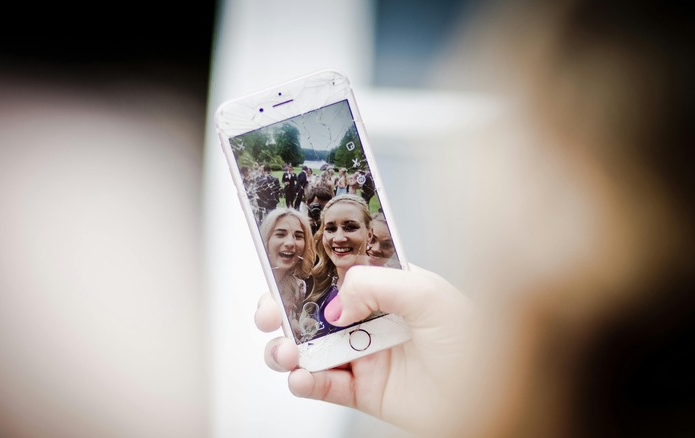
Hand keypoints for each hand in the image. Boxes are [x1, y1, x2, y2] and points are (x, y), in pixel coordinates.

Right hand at [255, 264, 474, 434]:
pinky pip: (323, 385)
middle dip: (284, 311)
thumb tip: (335, 302)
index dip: (307, 271)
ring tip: (286, 352)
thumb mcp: (430, 296)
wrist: (491, 400)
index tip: (279, 271)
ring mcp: (365, 355)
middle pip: (314, 311)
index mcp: (388, 287)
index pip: (338, 272)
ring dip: (288, 348)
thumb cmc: (478, 342)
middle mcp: (372, 319)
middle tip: (270, 315)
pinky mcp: (364, 391)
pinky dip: (304, 382)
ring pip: (310, 349)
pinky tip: (301, 377)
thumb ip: (376, 285)